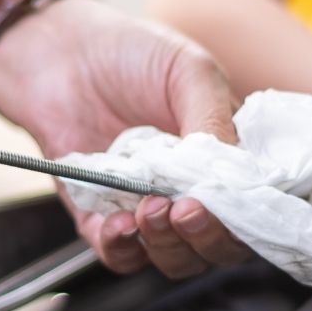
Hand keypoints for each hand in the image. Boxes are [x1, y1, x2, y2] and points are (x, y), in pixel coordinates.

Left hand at [0, 0, 253, 277]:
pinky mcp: (101, 218)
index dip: (246, 220)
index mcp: (226, 159)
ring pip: (175, 259)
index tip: (224, 204)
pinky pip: (120, 256)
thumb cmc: (131, 53)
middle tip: (183, 210)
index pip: (254, 210)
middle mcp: (192, 190)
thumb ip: (214, 122)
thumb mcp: (189, 73)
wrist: (57, 51)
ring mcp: (148, 207)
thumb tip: (236, 174)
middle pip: (218, 245)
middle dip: (206, 239)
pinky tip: (118, 222)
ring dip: (167, 246)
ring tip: (148, 210)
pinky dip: (123, 249)